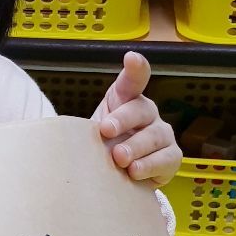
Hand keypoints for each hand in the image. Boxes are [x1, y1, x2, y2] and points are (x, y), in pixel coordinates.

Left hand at [93, 52, 182, 186]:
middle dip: (123, 119)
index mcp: (125, 100)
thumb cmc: (100, 149)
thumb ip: (80, 128)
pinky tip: (135, 171)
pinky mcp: (171, 157)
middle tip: (106, 131)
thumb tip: (65, 131)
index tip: (131, 58)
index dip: (135, 69)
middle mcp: (147, 113)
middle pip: (140, 109)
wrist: (114, 177)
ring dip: (135, 146)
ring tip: (119, 158)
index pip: (132, 80)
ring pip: (154, 135)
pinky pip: (166, 158)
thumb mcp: (87, 134)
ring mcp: (162, 134)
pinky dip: (150, 165)